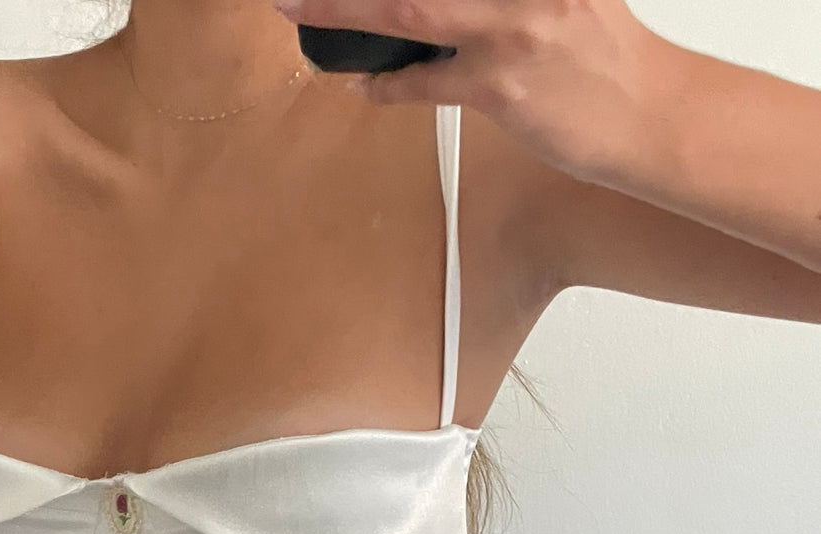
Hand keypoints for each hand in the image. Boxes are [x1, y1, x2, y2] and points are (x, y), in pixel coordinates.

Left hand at [273, 0, 677, 182]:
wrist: (647, 112)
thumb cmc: (600, 53)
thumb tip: (419, 7)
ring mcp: (513, 27)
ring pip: (408, 12)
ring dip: (343, 10)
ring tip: (297, 6)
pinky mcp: (501, 85)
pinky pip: (422, 84)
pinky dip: (385, 86)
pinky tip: (360, 84)